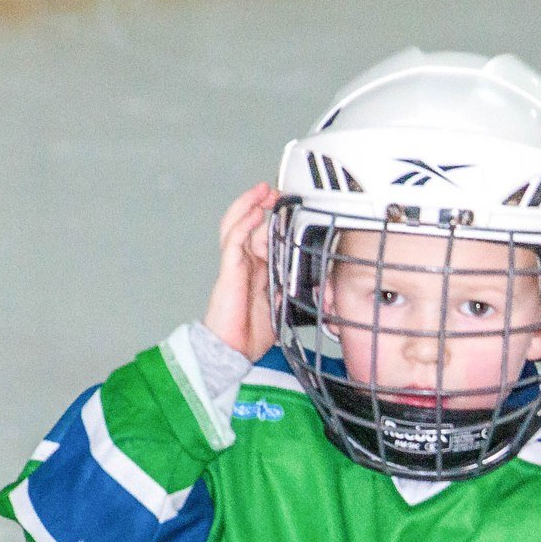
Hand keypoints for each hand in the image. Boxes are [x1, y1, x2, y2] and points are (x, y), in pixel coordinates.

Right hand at [204, 183, 278, 361]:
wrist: (233, 350)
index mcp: (258, 270)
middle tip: (277, 192)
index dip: (274, 220)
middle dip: (262, 204)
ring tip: (263, 191)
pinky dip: (244, 221)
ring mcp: (235, 264)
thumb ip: (291, 287)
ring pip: (238, 224)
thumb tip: (311, 280)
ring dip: (250, 204)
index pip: (263, 235)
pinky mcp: (229, 268)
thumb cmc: (251, 334)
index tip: (289, 208)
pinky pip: (234, 238)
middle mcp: (245, 263)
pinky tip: (255, 210)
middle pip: (250, 223)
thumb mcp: (281, 305)